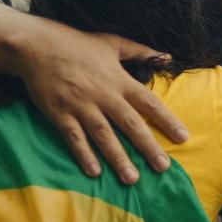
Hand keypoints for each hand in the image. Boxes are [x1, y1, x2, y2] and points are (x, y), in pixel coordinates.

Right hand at [17, 29, 186, 183]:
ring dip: (118, 158)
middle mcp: (103, 94)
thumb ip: (141, 51)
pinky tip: (94, 172)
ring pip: (104, 135)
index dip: (167, 120)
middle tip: (163, 167)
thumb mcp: (112, 42)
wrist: (37, 45)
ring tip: (132, 179)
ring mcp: (81, 105)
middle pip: (130, 123)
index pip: (148, 102)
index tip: (183, 137)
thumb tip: (168, 56)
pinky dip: (84, 154)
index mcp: (118, 79)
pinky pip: (74, 137)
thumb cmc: (76, 43)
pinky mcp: (60, 113)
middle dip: (148, 146)